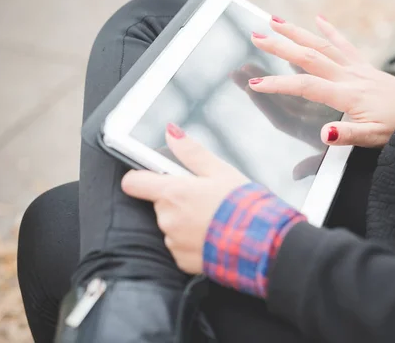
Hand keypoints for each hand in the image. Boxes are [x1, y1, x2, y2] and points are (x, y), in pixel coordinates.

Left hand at [121, 123, 248, 273]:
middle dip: (177, 200)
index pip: (133, 182)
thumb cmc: (242, 205)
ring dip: (186, 222)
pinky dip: (193, 242)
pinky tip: (213, 236)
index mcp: (173, 193)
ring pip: (171, 226)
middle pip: (160, 204)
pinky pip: (181, 247)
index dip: (141, 177)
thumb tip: (171, 133)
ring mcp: (174, 242)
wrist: (261, 244)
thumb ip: (191, 152)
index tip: (153, 177)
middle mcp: (167, 219)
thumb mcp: (220, 171)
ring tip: (213, 220)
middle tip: (204, 199)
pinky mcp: (183, 261)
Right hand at [250, 16, 394, 147]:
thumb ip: (347, 136)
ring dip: (297, 33)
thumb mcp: (373, 139)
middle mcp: (349, 77)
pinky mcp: (364, 66)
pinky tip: (318, 19)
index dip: (279, 85)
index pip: (306, 87)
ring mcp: (356, 68)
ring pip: (322, 45)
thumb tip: (324, 134)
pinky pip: (345, 44)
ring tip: (275, 21)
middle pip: (309, 57)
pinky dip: (330, 31)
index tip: (256, 84)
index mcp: (347, 96)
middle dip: (280, 47)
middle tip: (256, 37)